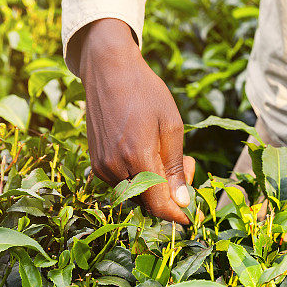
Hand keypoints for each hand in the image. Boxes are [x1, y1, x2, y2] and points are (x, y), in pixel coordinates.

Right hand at [78, 18, 194, 223]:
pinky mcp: (95, 162)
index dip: (177, 215)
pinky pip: (123, 182)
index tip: (191, 217)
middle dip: (171, 193)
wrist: (108, 69)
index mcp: (136, 157)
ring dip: (156, 183)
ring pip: (136, 193)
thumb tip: (183, 202)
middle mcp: (114, 167)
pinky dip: (140, 176)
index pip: (158, 204)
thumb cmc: (146, 92)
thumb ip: (176, 167)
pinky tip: (149, 152)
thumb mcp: (172, 126)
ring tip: (167, 152)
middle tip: (189, 164)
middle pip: (148, 202)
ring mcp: (101, 166)